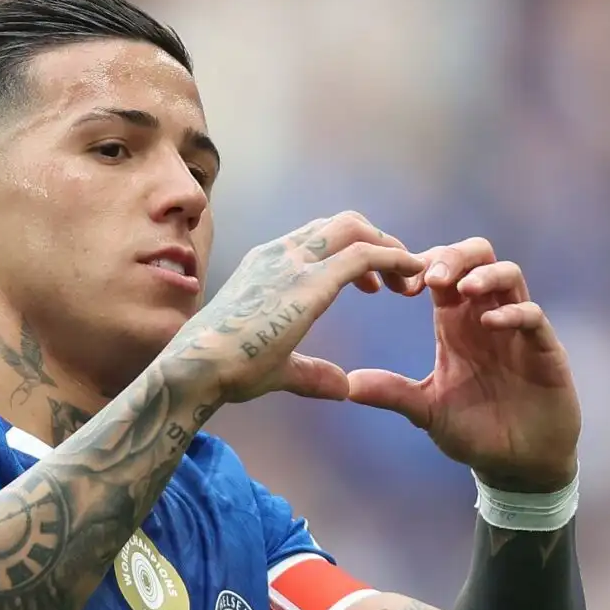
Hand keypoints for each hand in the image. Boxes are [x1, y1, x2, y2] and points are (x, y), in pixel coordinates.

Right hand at [168, 212, 425, 404]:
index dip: (352, 253)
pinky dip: (394, 258)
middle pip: (341, 223)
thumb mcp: (276, 366)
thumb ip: (311, 372)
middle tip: (397, 278)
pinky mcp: (309, 280)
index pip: (317, 238)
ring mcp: (292, 261)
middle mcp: (279, 253)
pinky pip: (364, 254)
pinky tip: (411, 274)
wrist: (198, 368)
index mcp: (266, 265)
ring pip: (355, 228)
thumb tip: (342, 386)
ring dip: (389, 247)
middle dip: (376, 241)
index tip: (373, 286)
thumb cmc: (224, 370)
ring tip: (409, 278)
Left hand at [347, 238, 580, 490]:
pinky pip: (533, 315)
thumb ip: (394, 393)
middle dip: (455, 256)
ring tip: (461, 289)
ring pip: (509, 274)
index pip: (442, 271)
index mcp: (455, 323)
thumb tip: (349, 385)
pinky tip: (488, 323)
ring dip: (484, 274)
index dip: (422, 266)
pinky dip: (512, 312)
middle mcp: (486, 317)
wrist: (517, 464)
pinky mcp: (545, 349)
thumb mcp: (426, 411)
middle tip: (431, 276)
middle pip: (478, 257)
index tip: (397, 283)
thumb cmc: (474, 431)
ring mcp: (518, 330)